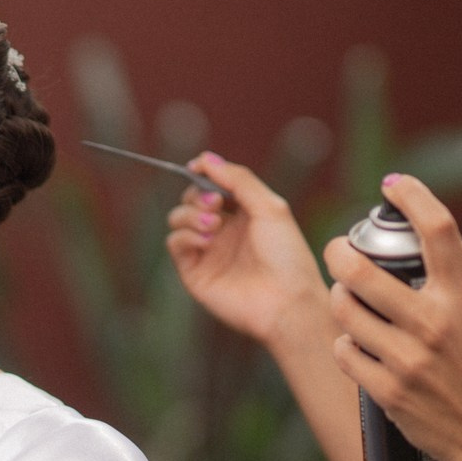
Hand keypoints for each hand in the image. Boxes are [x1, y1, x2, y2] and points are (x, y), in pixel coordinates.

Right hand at [164, 154, 330, 349]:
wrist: (286, 302)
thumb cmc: (286, 256)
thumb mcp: (270, 206)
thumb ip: (238, 179)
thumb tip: (205, 158)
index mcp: (243, 213)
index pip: (212, 184)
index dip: (204, 173)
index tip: (199, 167)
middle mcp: (223, 230)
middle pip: (191, 198)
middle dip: (197, 194)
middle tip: (216, 204)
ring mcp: (207, 251)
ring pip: (178, 218)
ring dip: (190, 213)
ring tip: (213, 225)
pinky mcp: (194, 272)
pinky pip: (175, 243)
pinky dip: (185, 235)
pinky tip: (207, 241)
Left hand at [321, 174, 461, 460]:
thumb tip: (434, 231)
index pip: (438, 229)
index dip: (411, 196)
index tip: (393, 184)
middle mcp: (436, 324)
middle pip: (360, 269)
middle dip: (338, 251)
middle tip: (338, 249)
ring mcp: (409, 360)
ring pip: (344, 309)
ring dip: (340, 299)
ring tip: (349, 300)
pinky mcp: (388, 391)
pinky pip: (344, 351)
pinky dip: (345, 344)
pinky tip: (358, 345)